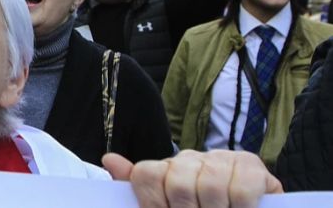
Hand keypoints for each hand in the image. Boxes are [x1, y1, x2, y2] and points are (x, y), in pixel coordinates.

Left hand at [103, 149, 282, 207]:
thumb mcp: (167, 205)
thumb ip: (143, 190)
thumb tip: (109, 158)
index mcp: (168, 169)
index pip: (146, 174)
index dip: (153, 203)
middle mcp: (192, 158)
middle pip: (177, 181)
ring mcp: (222, 159)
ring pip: (209, 184)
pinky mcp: (252, 166)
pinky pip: (240, 189)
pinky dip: (239, 207)